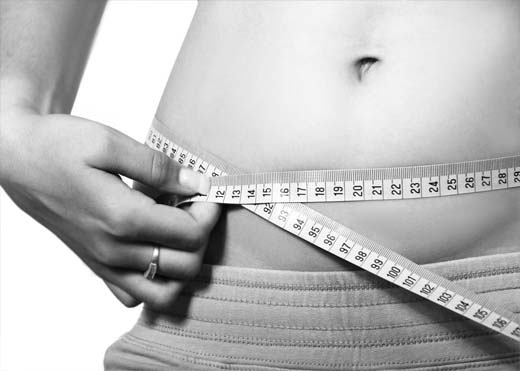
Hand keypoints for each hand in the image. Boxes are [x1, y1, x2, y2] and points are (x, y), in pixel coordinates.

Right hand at [0, 109, 220, 310]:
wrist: (18, 161)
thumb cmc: (59, 146)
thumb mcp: (109, 142)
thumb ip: (157, 167)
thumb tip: (197, 183)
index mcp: (122, 218)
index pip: (190, 234)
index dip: (209, 212)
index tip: (205, 190)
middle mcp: (114, 250)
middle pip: (185, 266)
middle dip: (201, 235)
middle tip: (192, 205)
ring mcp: (104, 263)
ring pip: (164, 292)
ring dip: (184, 264)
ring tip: (177, 230)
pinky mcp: (97, 266)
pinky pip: (134, 296)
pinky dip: (154, 281)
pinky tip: (155, 249)